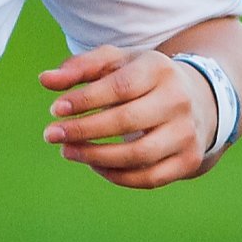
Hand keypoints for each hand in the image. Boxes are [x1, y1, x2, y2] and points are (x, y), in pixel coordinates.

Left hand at [38, 44, 216, 189]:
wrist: (197, 99)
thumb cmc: (141, 78)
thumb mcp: (115, 62)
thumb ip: (79, 68)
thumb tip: (45, 80)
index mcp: (159, 69)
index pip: (120, 87)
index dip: (85, 100)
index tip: (54, 110)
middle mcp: (179, 100)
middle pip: (126, 121)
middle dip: (82, 131)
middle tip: (51, 135)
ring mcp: (187, 132)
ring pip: (137, 155)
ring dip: (95, 157)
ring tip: (67, 151)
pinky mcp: (190, 160)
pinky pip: (149, 178)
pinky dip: (117, 176)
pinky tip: (94, 165)